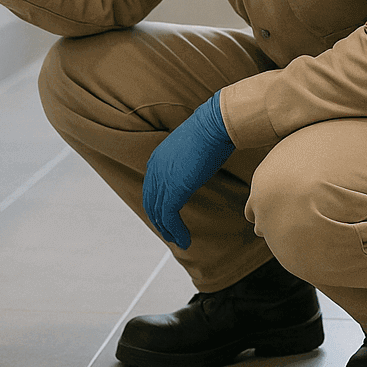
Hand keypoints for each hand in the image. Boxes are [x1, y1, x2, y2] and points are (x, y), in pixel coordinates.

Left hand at [143, 93, 234, 248]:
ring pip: (158, 214)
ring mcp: (162, 180)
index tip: (167, 219)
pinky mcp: (173, 190)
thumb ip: (187, 162)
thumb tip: (195, 168)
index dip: (157, 207)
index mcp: (158, 159)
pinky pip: (168, 217)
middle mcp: (155, 169)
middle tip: (171, 235)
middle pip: (151, 203)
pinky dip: (175, 231)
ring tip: (179, 241)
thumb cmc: (212, 131)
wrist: (215, 125)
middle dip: (160, 222)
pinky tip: (184, 239)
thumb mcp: (193, 149)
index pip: (152, 189)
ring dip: (168, 231)